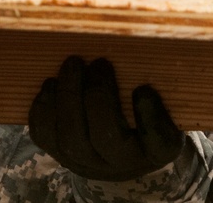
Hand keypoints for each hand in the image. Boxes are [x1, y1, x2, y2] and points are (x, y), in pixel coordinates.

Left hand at [29, 56, 184, 181]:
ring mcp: (87, 163)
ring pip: (70, 138)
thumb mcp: (168, 105)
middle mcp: (121, 164)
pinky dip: (43, 108)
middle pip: (105, 136)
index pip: (158, 141)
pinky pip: (45, 137)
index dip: (149, 117)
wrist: (122, 152)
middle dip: (98, 95)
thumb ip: (163, 86)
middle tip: (101, 62)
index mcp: (158, 150)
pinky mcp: (61, 155)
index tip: (143, 89)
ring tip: (73, 63)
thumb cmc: (148, 115)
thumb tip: (149, 48)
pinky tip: (51, 83)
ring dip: (68, 96)